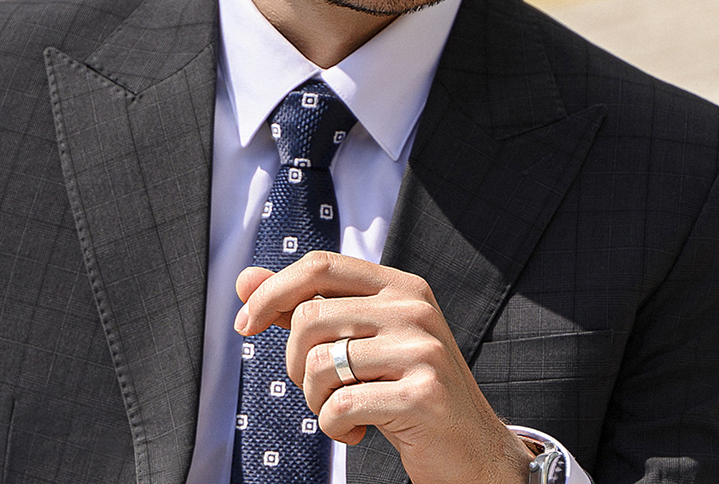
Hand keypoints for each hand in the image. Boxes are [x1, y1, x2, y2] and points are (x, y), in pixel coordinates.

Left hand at [234, 251, 531, 483]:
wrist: (474, 453)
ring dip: (313, 399)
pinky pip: (340, 406)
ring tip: (340, 411)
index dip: (273, 290)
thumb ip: (305, 307)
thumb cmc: (406, 392)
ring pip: (319, 363)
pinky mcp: (422, 395)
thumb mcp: (360, 341)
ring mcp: (422, 349)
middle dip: (293, 362)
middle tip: (315, 388)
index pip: (320, 266)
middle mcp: (414, 308)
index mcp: (401, 286)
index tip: (245, 323)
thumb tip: (244, 280)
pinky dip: (333, 428)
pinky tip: (356, 433)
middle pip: (309, 318)